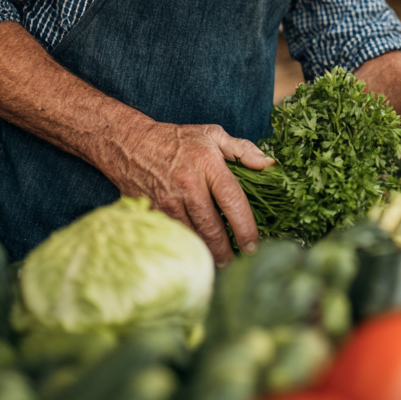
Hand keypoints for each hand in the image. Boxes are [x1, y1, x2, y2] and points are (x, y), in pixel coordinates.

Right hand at [113, 120, 271, 266]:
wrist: (130, 144)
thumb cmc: (177, 139)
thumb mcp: (212, 135)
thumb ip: (243, 150)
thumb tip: (270, 165)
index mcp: (207, 164)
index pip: (232, 200)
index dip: (244, 226)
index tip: (254, 246)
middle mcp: (188, 184)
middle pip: (212, 227)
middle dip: (226, 251)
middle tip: (238, 264)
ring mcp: (168, 201)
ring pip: (193, 236)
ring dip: (208, 254)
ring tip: (222, 264)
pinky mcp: (154, 212)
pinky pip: (176, 236)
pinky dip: (188, 248)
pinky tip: (198, 255)